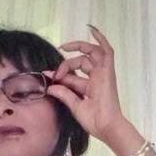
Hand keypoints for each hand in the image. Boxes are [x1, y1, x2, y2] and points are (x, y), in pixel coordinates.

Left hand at [42, 24, 124, 141]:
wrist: (106, 126)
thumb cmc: (93, 120)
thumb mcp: (74, 106)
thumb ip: (63, 94)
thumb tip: (49, 87)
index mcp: (90, 87)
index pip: (73, 75)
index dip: (60, 73)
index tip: (47, 75)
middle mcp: (97, 77)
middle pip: (80, 62)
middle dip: (66, 65)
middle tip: (56, 73)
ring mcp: (103, 73)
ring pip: (91, 53)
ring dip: (78, 47)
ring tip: (64, 47)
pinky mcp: (108, 71)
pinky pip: (107, 50)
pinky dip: (101, 39)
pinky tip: (91, 29)